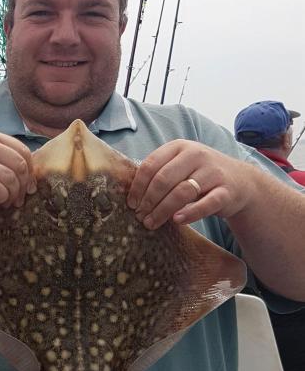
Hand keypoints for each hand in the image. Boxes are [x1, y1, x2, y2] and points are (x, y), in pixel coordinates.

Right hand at [0, 131, 36, 215]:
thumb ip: (1, 156)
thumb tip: (30, 173)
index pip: (23, 151)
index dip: (31, 171)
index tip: (28, 186)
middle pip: (19, 165)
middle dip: (24, 185)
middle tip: (20, 198)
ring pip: (10, 177)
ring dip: (13, 194)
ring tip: (7, 201)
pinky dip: (2, 198)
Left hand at [126, 140, 255, 229]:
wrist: (241, 181)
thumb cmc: (200, 175)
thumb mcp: (180, 166)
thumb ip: (159, 172)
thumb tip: (130, 193)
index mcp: (179, 147)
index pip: (151, 165)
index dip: (138, 186)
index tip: (131, 203)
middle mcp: (196, 155)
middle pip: (163, 179)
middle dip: (148, 201)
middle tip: (140, 216)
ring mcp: (212, 172)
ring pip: (181, 192)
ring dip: (163, 210)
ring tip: (151, 223)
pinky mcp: (226, 191)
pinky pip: (206, 203)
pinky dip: (190, 213)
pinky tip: (177, 220)